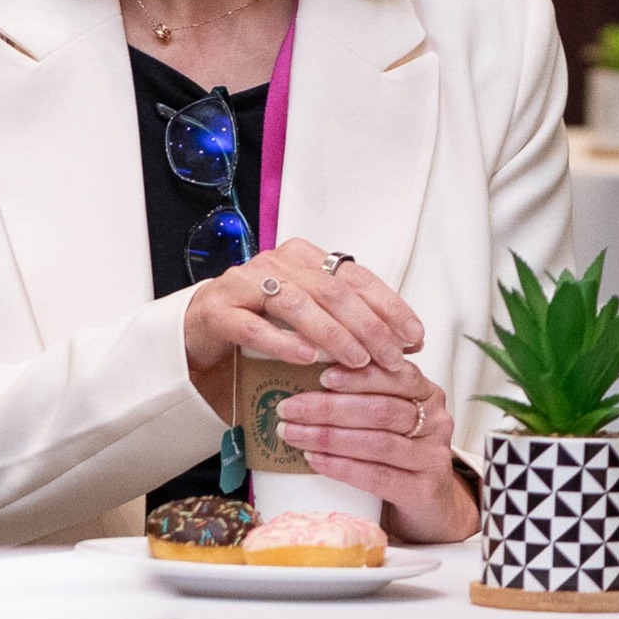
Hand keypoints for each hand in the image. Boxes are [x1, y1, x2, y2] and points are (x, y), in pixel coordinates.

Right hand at [184, 238, 424, 380]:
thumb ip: (349, 320)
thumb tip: (407, 342)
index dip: (389, 306)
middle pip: (331, 290)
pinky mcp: (219, 312)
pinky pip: (252, 326)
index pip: (356, 277)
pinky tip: (306, 359)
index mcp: (303, 257)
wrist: (203, 327)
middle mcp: (275, 262)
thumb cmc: (265, 322)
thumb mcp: (311, 316)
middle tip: (392, 359)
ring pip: (296, 303)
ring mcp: (244, 284)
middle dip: (368, 326)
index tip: (414, 336)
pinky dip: (282, 342)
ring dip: (332, 334)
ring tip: (356, 361)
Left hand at [276, 360, 479, 543]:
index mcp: (426, 392)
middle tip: (289, 408)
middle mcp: (436, 421)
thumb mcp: (387, 415)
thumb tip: (304, 376)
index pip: (394, 375)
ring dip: (328, 437)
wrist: (431, 504)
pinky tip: (315, 460)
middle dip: (328, 407)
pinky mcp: (425, 490)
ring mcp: (433, 458)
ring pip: (376, 443)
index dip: (358, 375)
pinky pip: (377, 476)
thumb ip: (362, 393)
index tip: (322, 375)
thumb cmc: (399, 452)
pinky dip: (342, 466)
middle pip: (380, 410)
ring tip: (293, 434)